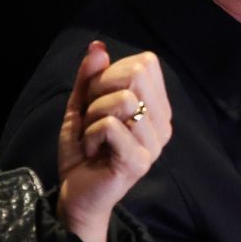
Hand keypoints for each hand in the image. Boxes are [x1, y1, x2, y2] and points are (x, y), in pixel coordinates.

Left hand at [56, 41, 172, 241]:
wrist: (77, 194)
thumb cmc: (84, 149)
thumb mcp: (82, 105)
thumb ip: (90, 77)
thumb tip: (98, 47)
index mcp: (157, 108)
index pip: (144, 63)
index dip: (111, 73)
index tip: (97, 99)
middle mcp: (163, 124)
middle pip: (137, 74)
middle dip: (101, 90)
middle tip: (92, 117)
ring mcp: (154, 144)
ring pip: (123, 100)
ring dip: (93, 116)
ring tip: (93, 138)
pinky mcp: (139, 161)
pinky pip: (111, 124)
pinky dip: (91, 133)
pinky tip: (93, 150)